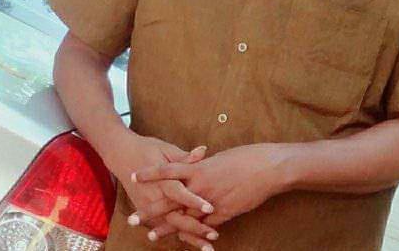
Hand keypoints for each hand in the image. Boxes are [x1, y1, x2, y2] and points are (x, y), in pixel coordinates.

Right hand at [106, 132, 218, 243]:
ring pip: (170, 226)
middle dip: (195, 227)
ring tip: (207, 247)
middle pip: (175, 216)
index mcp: (161, 179)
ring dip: (189, 237)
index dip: (194, 201)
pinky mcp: (145, 211)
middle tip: (214, 234)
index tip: (211, 208)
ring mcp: (148, 206)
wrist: (122, 154)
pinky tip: (193, 243)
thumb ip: (185, 157)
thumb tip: (204, 151)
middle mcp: (154, 196)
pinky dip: (177, 235)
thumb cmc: (148, 149)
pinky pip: (162, 227)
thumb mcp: (166, 150)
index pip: (179, 192)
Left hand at [133, 143, 289, 234]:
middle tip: (132, 218)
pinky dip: (194, 234)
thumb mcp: (217, 159)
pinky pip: (204, 227)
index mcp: (197, 168)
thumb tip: (194, 167)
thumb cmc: (243, 157)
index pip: (167, 170)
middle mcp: (199, 186)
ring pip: (184, 218)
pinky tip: (185, 241)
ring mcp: (210, 202)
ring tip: (151, 235)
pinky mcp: (223, 214)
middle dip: (151, 209)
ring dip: (167, 228)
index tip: (133, 176)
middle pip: (169, 200)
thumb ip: (202, 166)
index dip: (150, 174)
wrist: (265, 168)